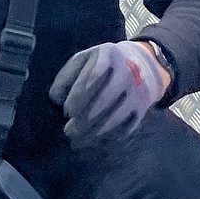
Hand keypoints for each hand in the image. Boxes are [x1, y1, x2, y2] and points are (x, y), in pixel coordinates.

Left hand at [49, 40, 170, 147]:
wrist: (143, 64)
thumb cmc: (102, 65)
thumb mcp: (83, 60)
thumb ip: (66, 77)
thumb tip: (56, 99)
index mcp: (108, 56)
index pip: (94, 75)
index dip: (79, 95)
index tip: (67, 111)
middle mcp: (127, 72)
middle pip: (107, 98)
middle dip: (86, 118)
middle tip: (69, 131)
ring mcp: (138, 91)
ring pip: (117, 116)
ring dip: (96, 132)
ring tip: (78, 142)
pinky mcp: (143, 109)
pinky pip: (127, 128)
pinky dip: (110, 139)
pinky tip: (94, 143)